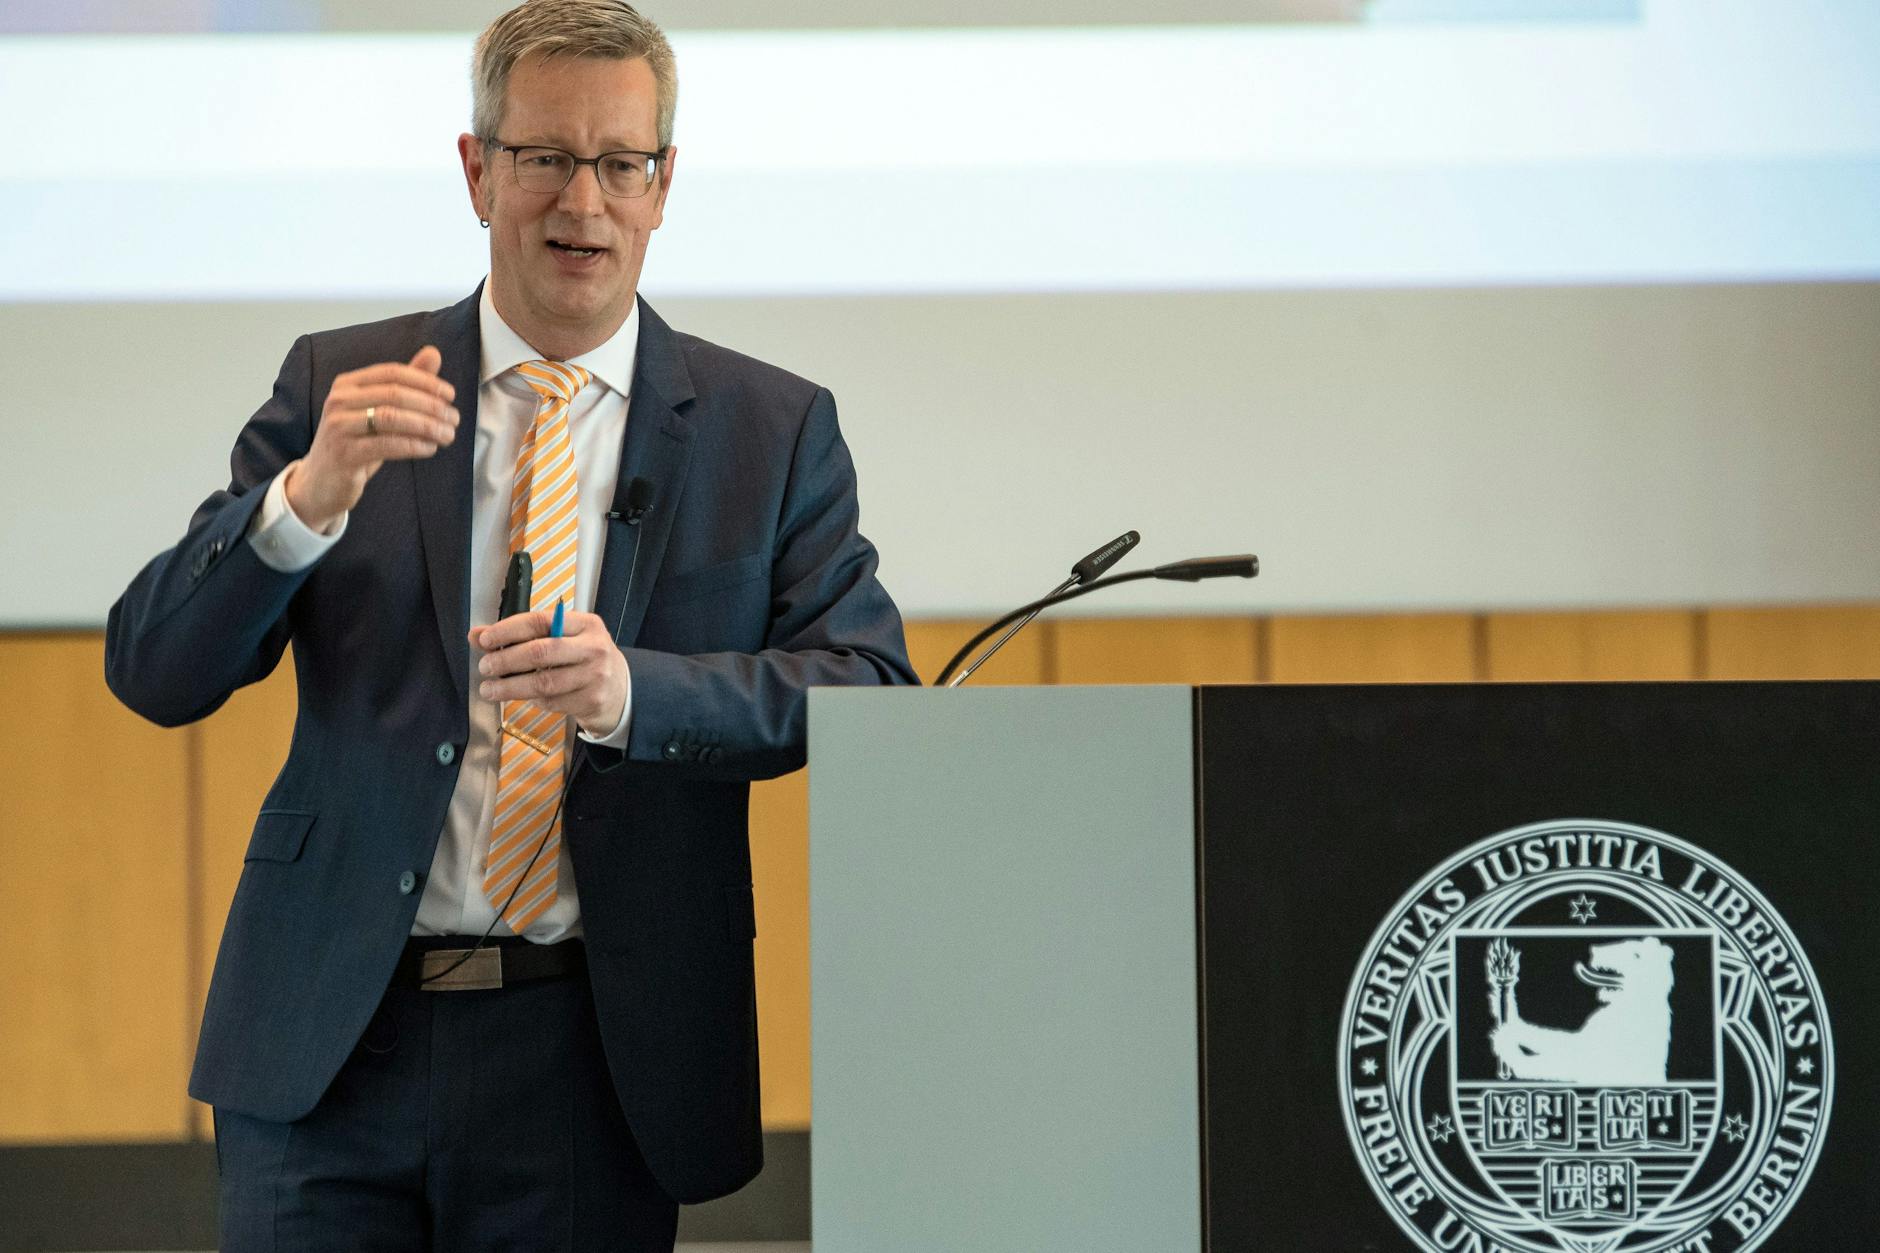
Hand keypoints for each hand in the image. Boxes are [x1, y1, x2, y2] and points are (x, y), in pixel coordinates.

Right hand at [286, 345, 459, 531]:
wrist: (322, 481)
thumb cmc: (357, 441)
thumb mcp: (379, 411)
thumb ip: (405, 383)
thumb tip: (433, 352)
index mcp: (348, 384)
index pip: (392, 372)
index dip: (425, 381)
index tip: (450, 395)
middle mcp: (339, 400)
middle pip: (394, 394)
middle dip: (431, 405)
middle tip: (454, 419)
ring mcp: (338, 426)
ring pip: (391, 418)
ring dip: (427, 426)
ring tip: (448, 435)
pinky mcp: (344, 453)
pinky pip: (386, 445)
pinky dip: (414, 445)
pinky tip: (430, 448)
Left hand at [471, 610, 627, 736]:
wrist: (621, 690)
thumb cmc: (584, 658)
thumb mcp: (561, 638)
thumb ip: (520, 635)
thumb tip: (476, 635)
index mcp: (585, 624)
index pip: (540, 621)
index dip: (508, 630)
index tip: (485, 640)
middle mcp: (593, 648)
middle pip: (540, 652)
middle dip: (506, 660)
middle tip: (485, 667)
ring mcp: (595, 676)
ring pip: (543, 682)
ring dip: (510, 687)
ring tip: (489, 689)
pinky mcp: (591, 701)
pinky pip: (552, 701)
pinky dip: (531, 699)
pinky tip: (520, 695)